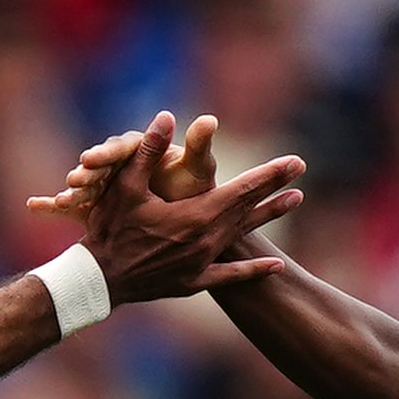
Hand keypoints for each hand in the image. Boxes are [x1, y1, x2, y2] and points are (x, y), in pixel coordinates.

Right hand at [62, 111, 300, 303]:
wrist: (98, 279)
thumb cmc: (109, 228)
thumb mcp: (125, 185)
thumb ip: (148, 151)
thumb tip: (166, 117)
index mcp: (195, 216)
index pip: (242, 189)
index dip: (269, 173)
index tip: (294, 161)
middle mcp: (206, 241)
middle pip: (249, 209)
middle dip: (276, 187)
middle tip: (300, 167)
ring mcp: (202, 264)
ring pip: (244, 236)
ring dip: (269, 217)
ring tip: (296, 200)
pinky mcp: (194, 282)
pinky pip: (231, 276)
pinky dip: (254, 270)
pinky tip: (276, 265)